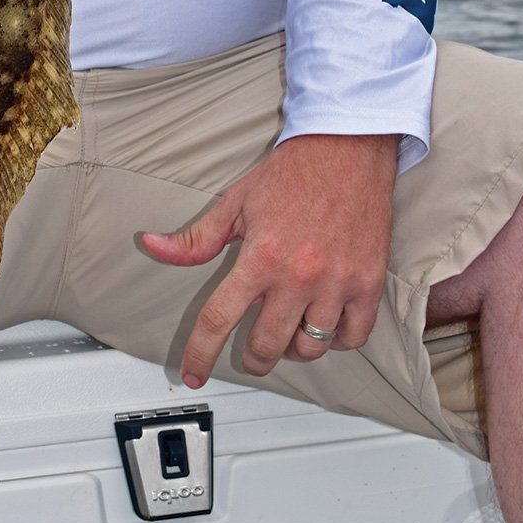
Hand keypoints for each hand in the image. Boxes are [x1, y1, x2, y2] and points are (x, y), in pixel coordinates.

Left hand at [140, 132, 398, 389]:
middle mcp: (298, 276)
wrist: (345, 149)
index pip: (219, 319)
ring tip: (287, 333)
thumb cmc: (292, 174)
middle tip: (251, 354)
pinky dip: (336, 341)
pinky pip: (352, 337)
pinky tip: (324, 327)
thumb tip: (154, 246)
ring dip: (293, 349)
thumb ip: (197, 238)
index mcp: (259, 257)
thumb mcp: (235, 202)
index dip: (200, 353)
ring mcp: (336, 283)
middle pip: (267, 345)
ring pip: (310, 348)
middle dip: (253, 359)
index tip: (192, 372)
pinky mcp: (367, 283)